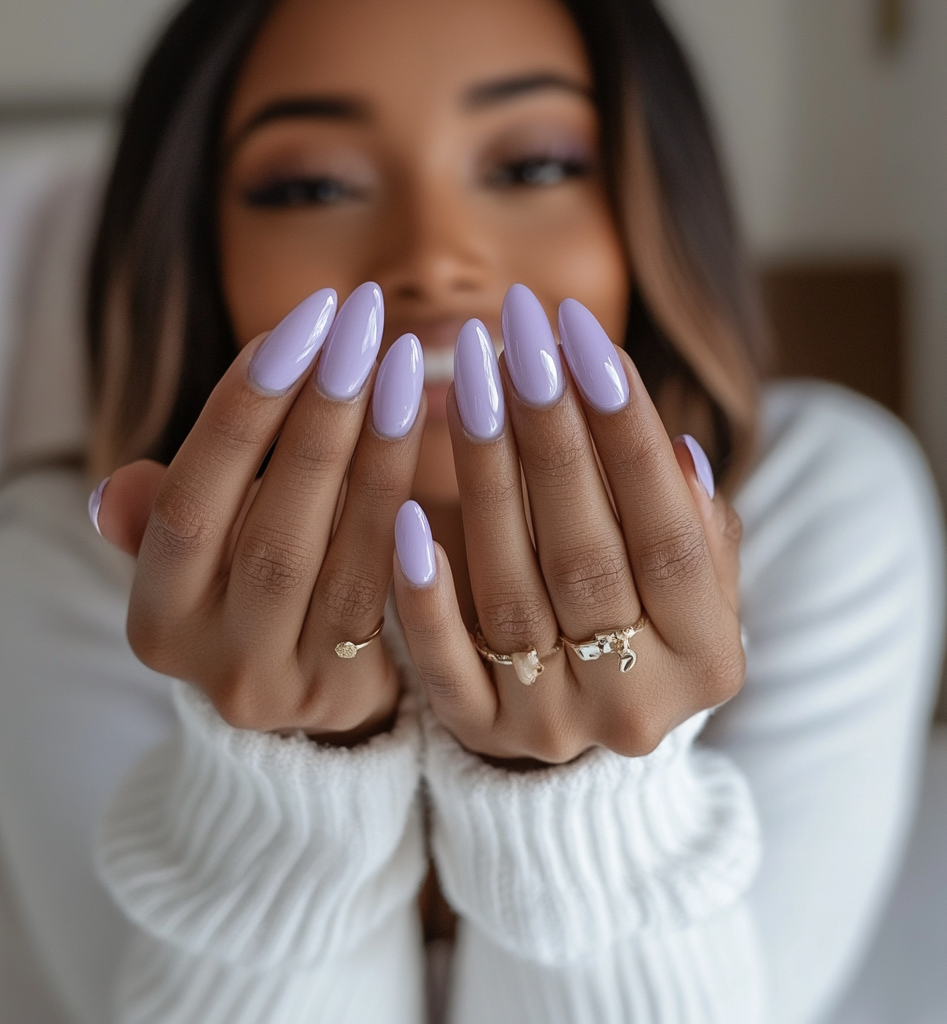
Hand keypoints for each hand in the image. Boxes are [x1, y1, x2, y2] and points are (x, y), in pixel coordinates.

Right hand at [93, 284, 425, 742]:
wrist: (300, 703)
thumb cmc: (246, 594)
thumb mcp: (193, 559)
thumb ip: (162, 517)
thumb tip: (116, 490)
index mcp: (156, 617)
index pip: (188, 506)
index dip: (240, 413)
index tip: (297, 326)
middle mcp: (210, 659)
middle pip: (268, 529)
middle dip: (318, 417)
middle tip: (359, 325)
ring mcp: (287, 683)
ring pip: (337, 560)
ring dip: (375, 453)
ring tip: (404, 366)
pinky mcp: (351, 693)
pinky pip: (387, 594)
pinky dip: (401, 512)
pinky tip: (427, 440)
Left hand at [393, 287, 742, 762]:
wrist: (589, 728)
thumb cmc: (644, 623)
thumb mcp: (695, 586)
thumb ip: (697, 529)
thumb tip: (676, 455)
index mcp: (708, 659)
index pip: (671, 535)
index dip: (629, 434)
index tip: (585, 340)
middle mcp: (633, 703)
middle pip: (586, 558)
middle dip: (551, 437)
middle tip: (519, 339)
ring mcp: (551, 725)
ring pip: (510, 593)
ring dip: (486, 479)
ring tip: (467, 381)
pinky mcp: (481, 733)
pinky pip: (446, 668)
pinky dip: (426, 594)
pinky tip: (407, 516)